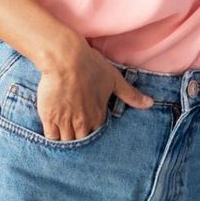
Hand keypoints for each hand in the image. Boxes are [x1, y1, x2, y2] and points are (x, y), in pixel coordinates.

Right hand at [35, 38, 152, 140]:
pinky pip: (51, 137)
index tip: (89, 128)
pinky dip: (53, 138)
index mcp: (98, 115)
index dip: (92, 131)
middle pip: (81, 141)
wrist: (66, 58)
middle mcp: (83, 122)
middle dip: (80, 139)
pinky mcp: (50, 117)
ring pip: (67, 142)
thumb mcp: (114, 79)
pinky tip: (54, 135)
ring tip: (65, 138)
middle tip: (76, 134)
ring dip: (67, 141)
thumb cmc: (91, 65)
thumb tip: (150, 103)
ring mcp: (65, 121)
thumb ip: (131, 94)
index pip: (97, 134)